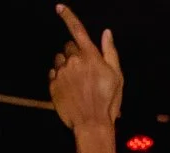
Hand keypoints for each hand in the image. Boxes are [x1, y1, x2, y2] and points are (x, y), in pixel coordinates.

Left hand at [49, 5, 121, 131]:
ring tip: (76, 83)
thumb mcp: (117, 76)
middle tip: (84, 71)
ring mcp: (61, 73)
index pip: (77, 30)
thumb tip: (106, 33)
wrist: (91, 124)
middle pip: (68, 47)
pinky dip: (59, 78)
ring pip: (59, 60)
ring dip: (66, 66)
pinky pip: (53, 74)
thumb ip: (110, 52)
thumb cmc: (108, 101)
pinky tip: (69, 90)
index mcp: (90, 56)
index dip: (68, 16)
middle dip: (74, 54)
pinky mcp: (53, 85)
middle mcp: (73, 61)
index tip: (59, 8)